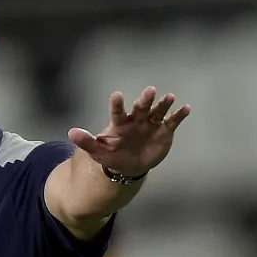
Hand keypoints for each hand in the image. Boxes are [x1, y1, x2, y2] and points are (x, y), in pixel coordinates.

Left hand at [68, 86, 190, 176]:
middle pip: (141, 107)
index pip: (118, 111)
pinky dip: (179, 115)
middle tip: (149, 91)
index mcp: (120, 123)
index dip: (117, 104)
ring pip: (158, 111)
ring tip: (169, 97)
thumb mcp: (98, 151)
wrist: (129, 165)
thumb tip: (71, 133)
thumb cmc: (112, 154)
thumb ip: (86, 142)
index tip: (117, 95)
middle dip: (145, 100)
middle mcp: (137, 119)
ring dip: (163, 104)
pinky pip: (172, 121)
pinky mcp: (164, 131)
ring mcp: (151, 124)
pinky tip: (186, 108)